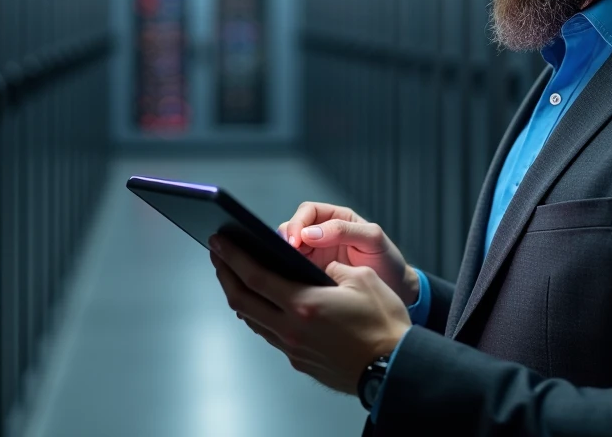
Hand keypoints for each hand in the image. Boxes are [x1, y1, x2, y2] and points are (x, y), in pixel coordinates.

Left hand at [208, 234, 410, 394]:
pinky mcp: (300, 360)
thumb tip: (313, 266)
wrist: (393, 368)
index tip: (218, 242)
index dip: (232, 257)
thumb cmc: (384, 325)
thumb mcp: (361, 280)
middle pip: (243, 299)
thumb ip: (330, 269)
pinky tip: (261, 304)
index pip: (255, 276)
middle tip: (217, 256)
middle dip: (225, 274)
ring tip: (234, 277)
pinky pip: (269, 334)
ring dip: (239, 295)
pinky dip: (258, 314)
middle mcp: (292, 328)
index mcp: (304, 304)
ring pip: (252, 319)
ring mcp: (293, 348)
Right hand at [278, 202, 418, 306]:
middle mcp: (322, 234)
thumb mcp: (372, 240)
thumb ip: (344, 230)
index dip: (298, 222)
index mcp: (337, 218)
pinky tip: (289, 279)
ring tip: (286, 267)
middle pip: (294, 228)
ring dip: (284, 255)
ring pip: (289, 249)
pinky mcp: (313, 275)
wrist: (396, 291)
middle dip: (287, 238)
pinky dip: (288, 271)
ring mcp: (316, 255)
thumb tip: (310, 233)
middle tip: (289, 254)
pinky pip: (294, 269)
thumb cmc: (387, 261)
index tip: (297, 240)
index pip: (308, 211)